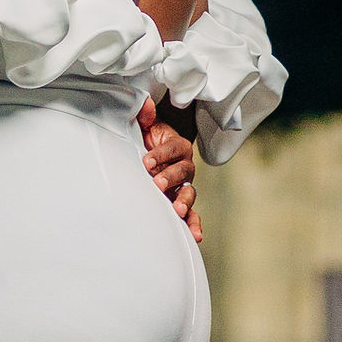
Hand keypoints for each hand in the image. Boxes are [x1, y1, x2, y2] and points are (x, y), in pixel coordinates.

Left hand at [141, 100, 203, 242]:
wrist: (152, 148)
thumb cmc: (148, 137)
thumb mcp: (145, 123)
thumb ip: (145, 113)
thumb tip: (146, 106)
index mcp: (178, 146)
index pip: (174, 148)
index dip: (161, 154)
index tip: (146, 162)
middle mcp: (185, 165)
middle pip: (183, 172)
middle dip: (171, 177)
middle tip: (158, 183)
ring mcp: (184, 184)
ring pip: (189, 192)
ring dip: (184, 201)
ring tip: (177, 209)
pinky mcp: (181, 199)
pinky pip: (191, 213)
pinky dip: (194, 223)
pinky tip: (195, 235)